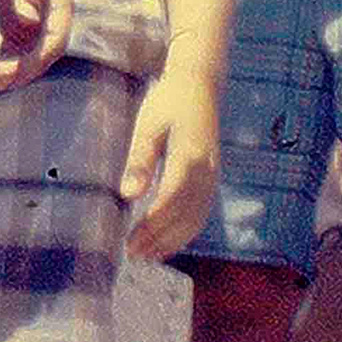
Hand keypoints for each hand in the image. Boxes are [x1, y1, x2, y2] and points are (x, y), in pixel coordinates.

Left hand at [0, 0, 70, 92]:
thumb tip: (29, 21)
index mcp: (60, 7)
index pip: (53, 42)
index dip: (36, 60)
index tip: (15, 71)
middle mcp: (50, 19)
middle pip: (40, 54)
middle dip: (20, 71)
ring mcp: (34, 22)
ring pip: (26, 55)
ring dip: (11, 71)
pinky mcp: (17, 21)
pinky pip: (14, 49)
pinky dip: (4, 61)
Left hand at [116, 69, 221, 264]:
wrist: (200, 85)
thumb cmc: (168, 101)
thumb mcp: (147, 125)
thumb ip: (139, 160)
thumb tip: (128, 195)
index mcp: (189, 155)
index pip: (171, 198)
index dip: (153, 223)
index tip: (132, 240)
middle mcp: (206, 170)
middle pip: (185, 213)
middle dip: (159, 237)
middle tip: (133, 254)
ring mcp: (213, 175)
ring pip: (197, 217)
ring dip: (173, 239)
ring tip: (148, 255)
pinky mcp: (212, 177)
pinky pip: (203, 211)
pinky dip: (186, 231)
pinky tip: (168, 242)